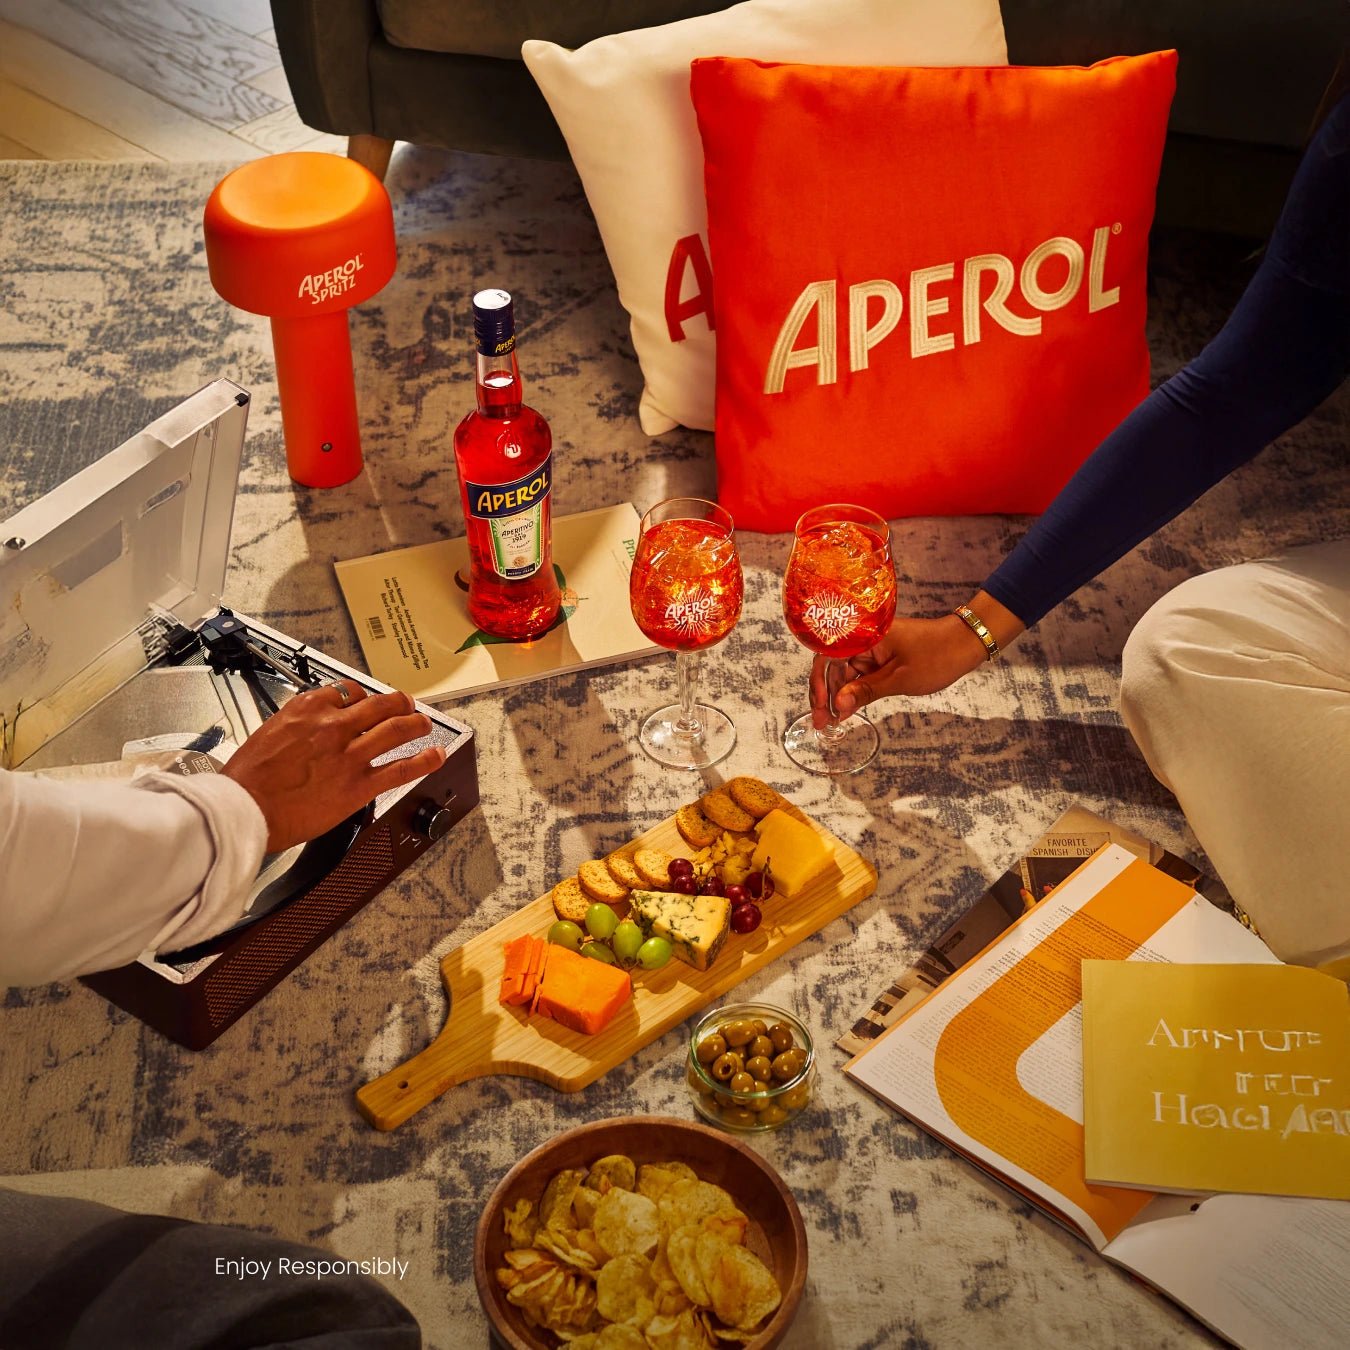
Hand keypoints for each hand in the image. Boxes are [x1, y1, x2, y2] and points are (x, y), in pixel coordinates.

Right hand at [222, 681, 446, 851]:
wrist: (243, 809)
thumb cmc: (248, 779)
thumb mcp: (268, 733)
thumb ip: (297, 727)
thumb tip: (311, 730)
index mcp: (309, 709)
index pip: (349, 691)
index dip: (363, 697)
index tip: (366, 702)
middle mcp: (334, 726)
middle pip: (380, 703)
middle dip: (398, 702)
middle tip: (405, 704)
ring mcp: (350, 755)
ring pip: (397, 729)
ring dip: (417, 724)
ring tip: (424, 724)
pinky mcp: (359, 785)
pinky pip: (401, 768)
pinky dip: (424, 760)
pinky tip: (435, 756)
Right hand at [809, 615, 992, 728]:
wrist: (965, 644)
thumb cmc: (937, 656)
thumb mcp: (900, 679)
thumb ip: (866, 691)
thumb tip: (838, 706)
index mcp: (864, 635)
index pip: (827, 656)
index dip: (819, 684)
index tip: (821, 709)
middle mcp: (863, 638)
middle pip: (832, 665)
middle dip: (825, 694)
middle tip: (823, 722)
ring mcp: (871, 647)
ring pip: (844, 671)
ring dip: (837, 695)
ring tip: (833, 720)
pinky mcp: (879, 656)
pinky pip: (858, 672)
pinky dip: (852, 690)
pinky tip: (847, 708)